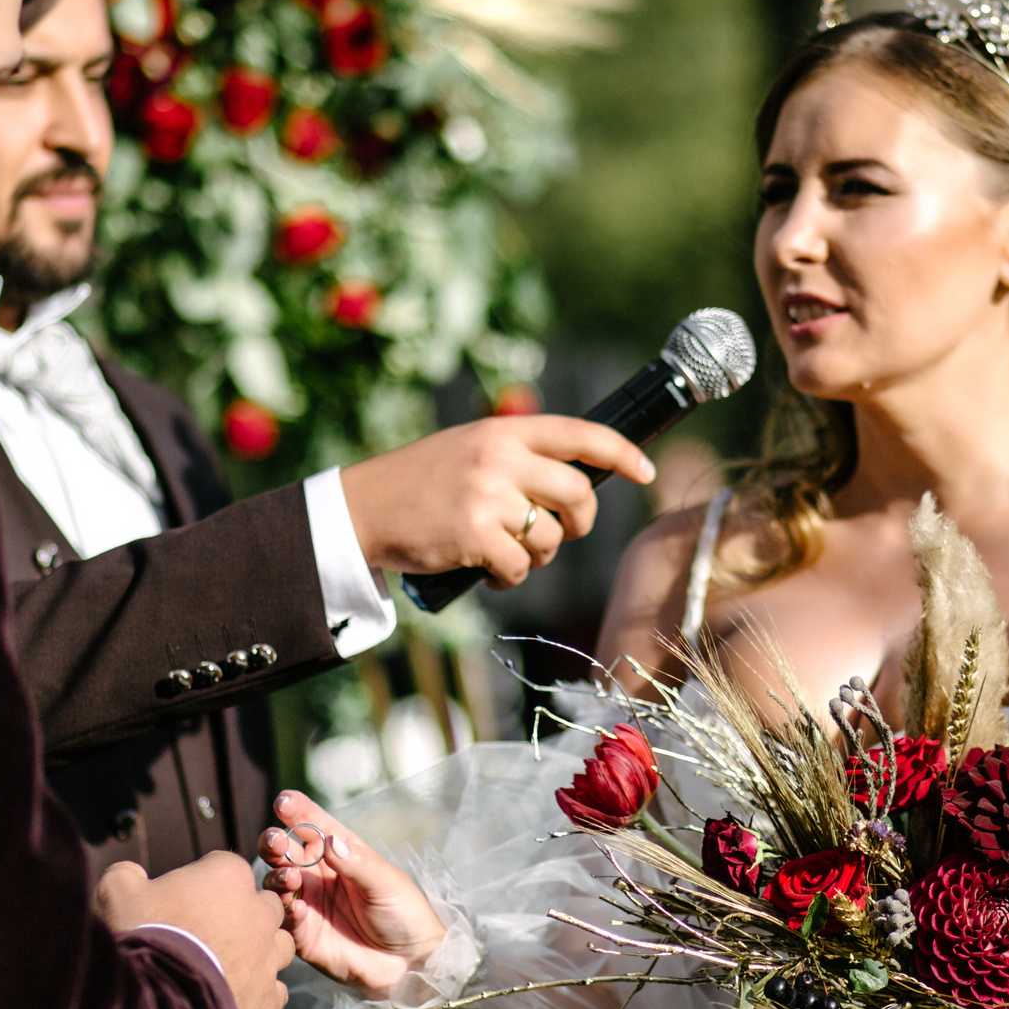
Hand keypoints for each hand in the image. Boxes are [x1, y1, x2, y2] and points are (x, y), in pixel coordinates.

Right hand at [93, 851, 294, 1008]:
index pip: (224, 866)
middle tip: (207, 931)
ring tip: (229, 963)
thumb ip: (127, 874)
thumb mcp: (117, 891)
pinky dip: (261, 991)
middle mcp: (259, 912)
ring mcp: (267, 956)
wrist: (153, 1001)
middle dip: (242, 912)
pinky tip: (236, 994)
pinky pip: (276, 990)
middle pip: (262, 903)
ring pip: (279, 945)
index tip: (181, 901)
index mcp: (229, 876)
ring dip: (260, 950)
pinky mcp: (267, 997)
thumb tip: (131, 874)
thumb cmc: (140, 937)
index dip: (202, 882)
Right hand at [257, 791, 446, 999]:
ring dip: (277, 876)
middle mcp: (319, 876)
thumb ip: (357, 863)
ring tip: (290, 878)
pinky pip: (286, 920)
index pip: (312, 825)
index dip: (296, 811)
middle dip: (274, 842)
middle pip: (284, 852)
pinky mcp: (305, 936)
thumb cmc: (405, 914)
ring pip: (277, 883)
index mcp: (341, 853)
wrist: (411, 964)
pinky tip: (298, 908)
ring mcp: (309, 904)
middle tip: (275, 841)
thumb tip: (329, 841)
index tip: (283, 801)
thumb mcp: (386, 882)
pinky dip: (287, 911)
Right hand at [339, 416, 654, 586]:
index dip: (620, 453)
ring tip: (507, 553)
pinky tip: (487, 572)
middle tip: (563, 534)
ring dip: (538, 556)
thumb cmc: (420, 483)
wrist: (362, 508)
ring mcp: (488, 497)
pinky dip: (510, 578)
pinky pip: (520, 568)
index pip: (580, 434)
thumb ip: (516, 457)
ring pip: (550, 537)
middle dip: (580, 524)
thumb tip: (577, 487)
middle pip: (577, 495)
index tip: (645, 471)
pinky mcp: (474, 536)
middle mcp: (500, 458)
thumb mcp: (470, 449)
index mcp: (503, 431)